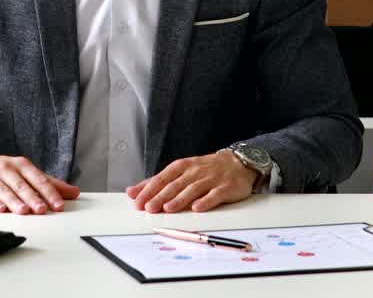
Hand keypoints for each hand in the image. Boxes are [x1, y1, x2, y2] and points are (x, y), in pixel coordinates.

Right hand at [0, 151, 79, 214]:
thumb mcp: (23, 172)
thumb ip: (48, 183)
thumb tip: (73, 192)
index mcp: (20, 165)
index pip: (38, 179)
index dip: (49, 192)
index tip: (58, 205)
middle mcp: (6, 169)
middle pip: (22, 185)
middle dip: (33, 197)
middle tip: (42, 209)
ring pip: (4, 190)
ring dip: (14, 201)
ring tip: (23, 211)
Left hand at [126, 151, 257, 212]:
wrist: (238, 163)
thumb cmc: (206, 169)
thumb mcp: (181, 171)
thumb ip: (158, 182)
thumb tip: (134, 191)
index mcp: (182, 167)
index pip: (162, 178)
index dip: (149, 189)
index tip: (137, 201)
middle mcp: (195, 171)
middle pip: (175, 185)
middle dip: (161, 196)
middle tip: (149, 207)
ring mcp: (211, 179)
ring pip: (193, 189)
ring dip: (180, 199)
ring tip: (168, 208)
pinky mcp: (226, 187)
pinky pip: (215, 194)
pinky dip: (206, 201)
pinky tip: (197, 207)